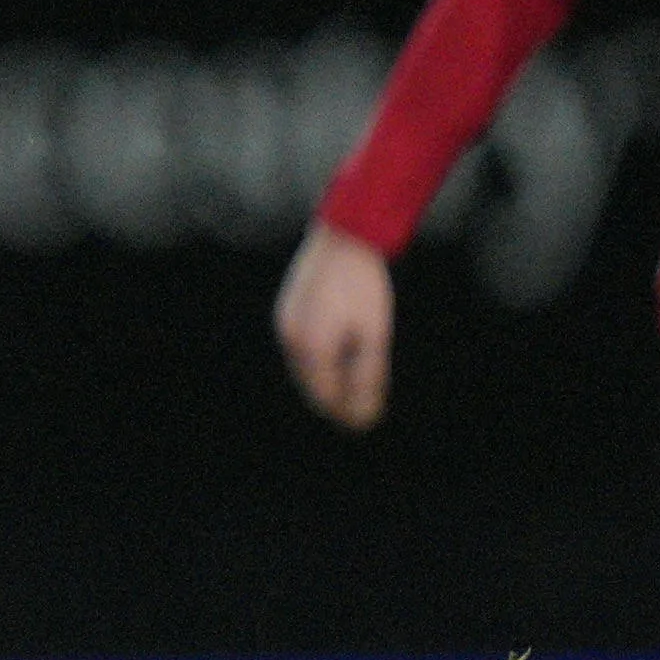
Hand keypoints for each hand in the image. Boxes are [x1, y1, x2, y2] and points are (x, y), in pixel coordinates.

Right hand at [273, 222, 394, 429]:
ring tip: (353, 383)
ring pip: (304, 368)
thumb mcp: (375, 335)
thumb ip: (368, 377)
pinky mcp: (286, 311)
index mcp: (313, 348)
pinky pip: (300, 349)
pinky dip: (318, 360)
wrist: (346, 237)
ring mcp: (285, 324)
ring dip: (326, 380)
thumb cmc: (364, 286)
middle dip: (336, 400)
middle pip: (312, 386)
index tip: (367, 422)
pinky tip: (338, 355)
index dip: (347, 413)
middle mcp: (291, 339)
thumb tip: (364, 415)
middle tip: (363, 409)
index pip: (327, 398)